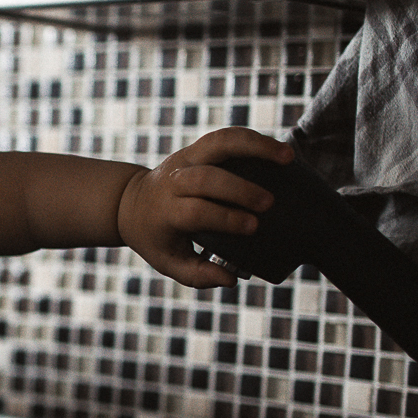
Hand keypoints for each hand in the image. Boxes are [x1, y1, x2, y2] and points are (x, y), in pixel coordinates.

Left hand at [117, 127, 293, 288]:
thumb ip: (197, 275)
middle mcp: (174, 180)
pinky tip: (278, 149)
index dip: (224, 217)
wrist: (129, 203)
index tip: (253, 226)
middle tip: (270, 203)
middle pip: (206, 177)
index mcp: (166, 210)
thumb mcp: (168, 261)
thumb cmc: (155, 237)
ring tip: (288, 156)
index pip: (195, 210)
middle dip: (240, 188)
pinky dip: (252, 139)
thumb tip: (230, 279)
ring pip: (218, 144)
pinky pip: (225, 137)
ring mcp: (185, 159)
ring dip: (254, 146)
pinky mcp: (196, 148)